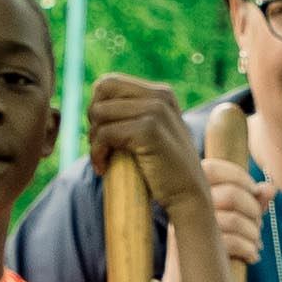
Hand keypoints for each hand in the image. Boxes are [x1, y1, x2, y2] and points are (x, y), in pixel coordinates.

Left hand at [90, 73, 208, 215]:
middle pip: (101, 90)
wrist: (187, 197)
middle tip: (101, 146)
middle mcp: (160, 96)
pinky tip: (103, 168)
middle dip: (93, 119)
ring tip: (104, 159)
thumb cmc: (163, 171)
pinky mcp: (149, 129)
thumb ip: (131, 116)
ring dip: (93, 140)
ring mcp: (156, 110)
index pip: (109, 84)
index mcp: (161, 94)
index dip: (99, 109)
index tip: (105, 136)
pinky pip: (104, 134)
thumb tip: (93, 107)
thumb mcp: (151, 134)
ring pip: (99, 112)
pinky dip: (97, 153)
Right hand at [200, 136, 266, 274]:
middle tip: (258, 225)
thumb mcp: (231, 220)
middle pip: (230, 194)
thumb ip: (251, 201)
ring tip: (255, 243)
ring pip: (234, 219)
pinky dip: (249, 249)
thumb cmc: (210, 247)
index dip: (240, 177)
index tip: (254, 191)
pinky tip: (252, 257)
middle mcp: (184, 207)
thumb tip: (271, 188)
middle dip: (253, 210)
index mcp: (189, 193)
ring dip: (253, 233)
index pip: (213, 168)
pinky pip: (232, 242)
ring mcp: (187, 229)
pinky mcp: (195, 251)